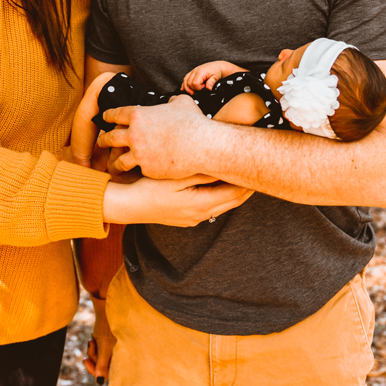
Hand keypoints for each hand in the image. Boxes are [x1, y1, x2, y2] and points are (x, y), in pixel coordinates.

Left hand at [85, 296, 114, 382]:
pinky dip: (94, 346)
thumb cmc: (107, 324)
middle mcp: (120, 353)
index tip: (86, 361)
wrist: (106, 304)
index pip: (108, 375)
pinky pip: (99, 351)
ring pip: (99, 358)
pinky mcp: (110, 342)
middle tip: (89, 349)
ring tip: (91, 340)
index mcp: (122, 356)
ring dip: (93, 351)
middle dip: (93, 359)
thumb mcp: (104, 345)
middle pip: (102, 366)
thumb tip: (99, 382)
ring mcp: (115, 348)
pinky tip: (92, 338)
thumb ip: (102, 364)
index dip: (95, 371)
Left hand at [97, 96, 213, 178]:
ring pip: (118, 160)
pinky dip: (136, 170)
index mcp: (138, 115)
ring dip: (113, 162)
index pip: (115, 114)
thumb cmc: (193, 122)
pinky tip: (135, 172)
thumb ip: (171, 101)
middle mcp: (134, 135)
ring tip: (111, 165)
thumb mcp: (181, 103)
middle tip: (101, 141)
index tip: (105, 118)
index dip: (108, 116)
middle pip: (110, 137)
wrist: (201, 145)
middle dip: (103, 139)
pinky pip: (138, 170)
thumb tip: (171, 101)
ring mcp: (139, 154)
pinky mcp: (147, 169)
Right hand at [101, 173, 251, 226]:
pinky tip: (219, 184)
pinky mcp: (185, 217)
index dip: (250, 181)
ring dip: (233, 191)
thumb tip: (225, 166)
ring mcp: (193, 218)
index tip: (259, 167)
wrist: (126, 205)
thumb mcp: (176, 176)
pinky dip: (219, 195)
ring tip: (243, 176)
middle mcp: (200, 215)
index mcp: (201, 205)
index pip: (235, 193)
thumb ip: (202, 173)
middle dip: (246, 187)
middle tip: (258, 171)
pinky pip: (210, 206)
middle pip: (233, 201)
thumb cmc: (148, 187)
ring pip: (222, 205)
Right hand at [182, 61, 226, 92]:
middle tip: (200, 89)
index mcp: (201, 72)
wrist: (217, 66)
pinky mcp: (192, 72)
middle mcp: (195, 71)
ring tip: (192, 91)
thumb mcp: (216, 77)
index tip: (203, 88)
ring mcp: (193, 71)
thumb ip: (211, 82)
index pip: (195, 83)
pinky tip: (183, 88)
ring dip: (187, 87)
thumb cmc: (216, 70)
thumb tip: (208, 88)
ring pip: (185, 81)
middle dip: (193, 88)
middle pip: (189, 83)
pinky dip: (184, 84)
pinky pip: (185, 78)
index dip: (198, 88)